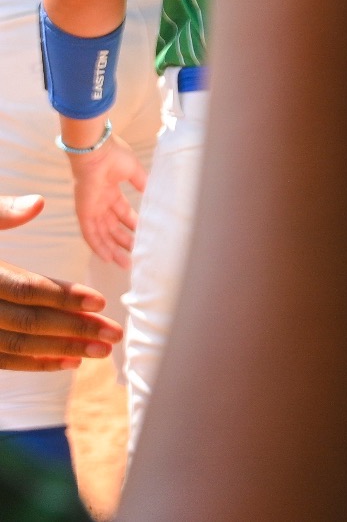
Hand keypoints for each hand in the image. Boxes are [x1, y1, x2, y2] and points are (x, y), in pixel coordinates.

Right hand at [0, 195, 121, 370]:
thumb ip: (1, 211)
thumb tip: (38, 203)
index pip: (24, 287)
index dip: (62, 296)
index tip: (100, 301)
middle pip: (27, 322)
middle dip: (74, 330)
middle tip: (114, 335)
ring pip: (15, 346)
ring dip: (60, 351)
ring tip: (99, 351)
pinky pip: (0, 359)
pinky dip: (33, 363)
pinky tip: (67, 361)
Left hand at [69, 132, 146, 268]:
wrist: (96, 151)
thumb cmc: (114, 156)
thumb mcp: (134, 171)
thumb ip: (141, 183)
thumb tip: (152, 193)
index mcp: (110, 190)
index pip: (122, 212)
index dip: (132, 225)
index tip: (144, 235)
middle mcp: (100, 202)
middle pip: (113, 227)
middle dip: (124, 241)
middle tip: (136, 255)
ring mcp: (91, 208)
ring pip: (102, 234)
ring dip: (113, 249)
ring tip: (125, 263)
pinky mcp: (84, 212)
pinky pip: (90, 233)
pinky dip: (98, 246)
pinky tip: (108, 257)